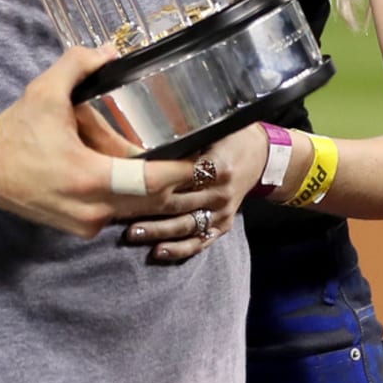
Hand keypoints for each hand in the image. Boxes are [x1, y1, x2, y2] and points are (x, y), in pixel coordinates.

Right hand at [0, 46, 202, 238]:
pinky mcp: (79, 229)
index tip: (200, 154)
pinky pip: (118, 215)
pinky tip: (135, 178)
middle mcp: (93, 208)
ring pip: (136, 211)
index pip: (151, 181)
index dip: (181, 170)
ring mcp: (86, 223)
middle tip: (190, 156)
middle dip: (174, 181)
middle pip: (152, 200)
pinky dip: (130, 199)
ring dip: (153, 192)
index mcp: (90, 177)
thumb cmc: (15, 133)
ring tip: (169, 166)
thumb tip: (110, 50)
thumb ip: (79, 64)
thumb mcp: (44, 91)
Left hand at [117, 121, 268, 264]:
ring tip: (134, 235)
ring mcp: (223, 211)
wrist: (260, 157)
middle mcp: (221, 192)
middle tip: (122, 216)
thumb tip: (150, 141)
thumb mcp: (213, 131)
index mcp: (218, 166)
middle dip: (151, 213)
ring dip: (160, 232)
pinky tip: (159, 252)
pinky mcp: (223, 225)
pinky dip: (180, 249)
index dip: (158, 184)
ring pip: (188, 226)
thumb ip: (187, 141)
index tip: (133, 187)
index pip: (183, 178)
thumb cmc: (230, 139)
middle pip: (181, 205)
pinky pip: (201, 241)